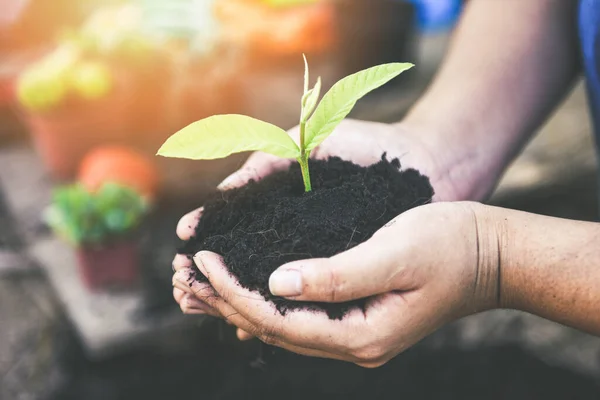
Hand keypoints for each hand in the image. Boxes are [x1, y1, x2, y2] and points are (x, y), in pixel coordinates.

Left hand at [172, 119, 484, 339]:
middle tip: (184, 271)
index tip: (201, 260)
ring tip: (198, 281)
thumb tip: (274, 282)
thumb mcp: (393, 252)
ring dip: (238, 302)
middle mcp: (353, 344)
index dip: (234, 291)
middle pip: (272, 327)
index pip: (278, 319)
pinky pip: (297, 315)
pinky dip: (264, 299)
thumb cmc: (449, 245)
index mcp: (361, 334)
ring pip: (280, 323)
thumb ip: (336, 274)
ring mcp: (354, 335)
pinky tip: (242, 286)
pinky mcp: (355, 318)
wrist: (490, 255)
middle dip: (225, 300)